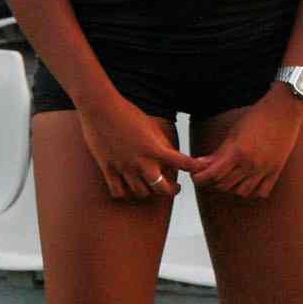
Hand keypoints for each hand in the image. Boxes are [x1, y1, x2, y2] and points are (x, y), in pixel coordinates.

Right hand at [76, 92, 200, 199]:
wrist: (101, 109)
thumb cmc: (129, 113)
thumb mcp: (152, 127)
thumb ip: (163, 144)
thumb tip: (171, 159)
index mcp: (155, 148)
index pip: (183, 163)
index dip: (196, 167)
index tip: (201, 168)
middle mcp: (141, 162)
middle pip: (161, 189)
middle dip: (172, 190)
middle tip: (176, 187)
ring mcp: (123, 168)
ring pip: (141, 193)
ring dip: (150, 192)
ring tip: (153, 187)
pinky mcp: (107, 170)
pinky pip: (118, 192)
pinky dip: (126, 194)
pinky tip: (129, 188)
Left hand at [193, 86, 302, 197]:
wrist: (285, 109)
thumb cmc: (257, 116)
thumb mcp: (234, 133)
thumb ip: (219, 152)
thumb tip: (201, 164)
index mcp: (238, 152)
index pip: (212, 175)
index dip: (200, 178)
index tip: (196, 176)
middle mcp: (251, 164)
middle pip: (224, 185)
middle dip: (214, 181)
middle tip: (212, 173)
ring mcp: (265, 168)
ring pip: (241, 192)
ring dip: (233, 187)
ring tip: (231, 177)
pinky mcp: (276, 169)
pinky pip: (261, 192)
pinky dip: (252, 191)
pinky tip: (249, 181)